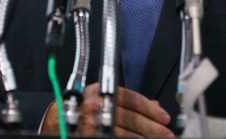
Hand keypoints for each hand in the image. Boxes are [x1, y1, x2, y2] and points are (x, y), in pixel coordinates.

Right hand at [41, 83, 173, 136]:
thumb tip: (154, 106)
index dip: (150, 109)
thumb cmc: (82, 105)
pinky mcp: (91, 137)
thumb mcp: (102, 95)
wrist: (58, 118)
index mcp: (100, 91)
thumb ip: (126, 100)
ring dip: (144, 138)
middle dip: (152, 127)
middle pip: (131, 118)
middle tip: (167, 132)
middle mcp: (96, 107)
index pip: (131, 99)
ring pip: (126, 134)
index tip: (164, 117)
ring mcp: (92, 125)